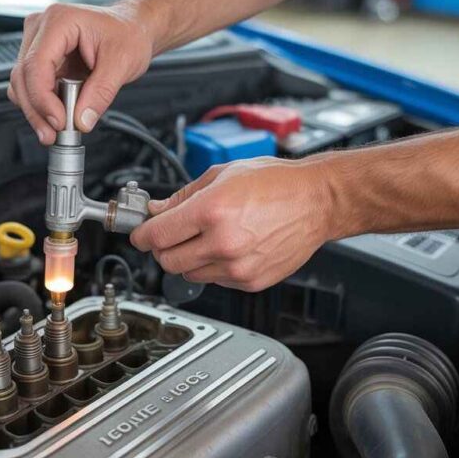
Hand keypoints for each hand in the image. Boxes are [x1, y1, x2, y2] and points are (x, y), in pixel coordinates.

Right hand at [8, 2, 155, 144]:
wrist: (132, 29)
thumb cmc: (127, 34)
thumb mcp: (122, 63)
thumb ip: (100, 93)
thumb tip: (81, 121)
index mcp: (59, 21)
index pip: (35, 65)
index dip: (42, 99)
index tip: (58, 122)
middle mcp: (42, 28)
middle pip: (22, 76)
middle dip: (36, 111)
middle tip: (53, 134)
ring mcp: (38, 43)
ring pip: (21, 84)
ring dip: (36, 111)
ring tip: (56, 131)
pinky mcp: (42, 59)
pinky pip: (31, 86)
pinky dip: (41, 106)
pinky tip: (56, 118)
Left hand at [130, 157, 340, 291]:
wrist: (317, 202)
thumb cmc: (277, 183)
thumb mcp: (222, 176)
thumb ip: (183, 196)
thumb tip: (157, 210)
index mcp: (212, 211)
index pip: (157, 235)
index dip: (142, 234)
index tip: (141, 233)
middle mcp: (222, 242)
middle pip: (167, 261)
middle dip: (163, 248)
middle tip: (171, 235)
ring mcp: (237, 266)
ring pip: (189, 273)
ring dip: (189, 259)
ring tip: (207, 238)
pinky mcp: (249, 281)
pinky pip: (215, 280)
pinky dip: (214, 267)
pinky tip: (229, 247)